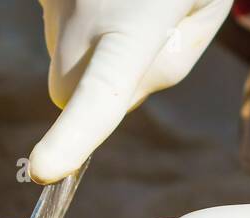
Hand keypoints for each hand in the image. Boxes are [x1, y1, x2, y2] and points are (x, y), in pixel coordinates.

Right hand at [30, 0, 232, 182]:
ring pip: (62, 54)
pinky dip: (81, 15)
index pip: (101, 92)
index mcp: (134, 23)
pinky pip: (56, 19)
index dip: (73, 136)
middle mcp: (83, 10)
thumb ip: (170, 63)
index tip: (45, 170)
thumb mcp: (205, 6)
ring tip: (133, 0)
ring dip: (94, 44)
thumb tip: (121, 91)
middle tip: (152, 31)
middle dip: (104, 82)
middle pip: (71, 88)